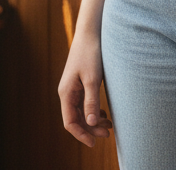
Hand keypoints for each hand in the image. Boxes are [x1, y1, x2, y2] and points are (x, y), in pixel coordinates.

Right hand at [58, 33, 112, 147]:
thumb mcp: (93, 78)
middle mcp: (67, 93)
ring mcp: (73, 88)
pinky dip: (94, 110)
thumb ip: (91, 101)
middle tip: (108, 133)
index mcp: (66, 93)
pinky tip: (104, 114)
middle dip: (91, 128)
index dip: (81, 134)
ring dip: (94, 120)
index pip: (70, 122)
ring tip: (109, 125)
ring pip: (81, 112)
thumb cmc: (91, 53)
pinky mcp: (81, 82)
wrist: (91, 32)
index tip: (95, 142)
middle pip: (76, 119)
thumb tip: (91, 124)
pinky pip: (84, 103)